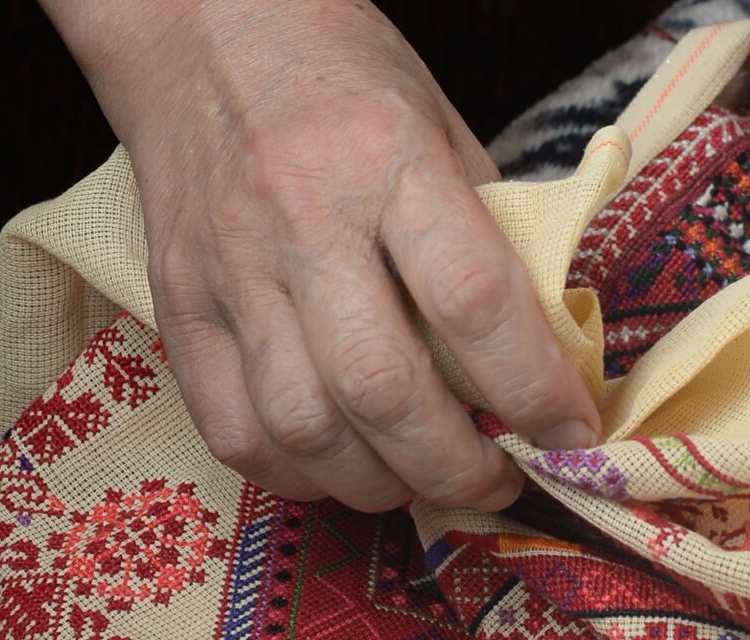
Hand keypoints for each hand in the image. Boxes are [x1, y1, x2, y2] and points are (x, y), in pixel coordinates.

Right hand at [43, 0, 600, 511]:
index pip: (473, 299)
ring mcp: (229, 272)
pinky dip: (297, 474)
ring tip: (419, 479)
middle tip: (495, 480)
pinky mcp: (178, 308)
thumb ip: (486, 235)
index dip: (533, 387)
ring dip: (378, 484)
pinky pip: (234, 430)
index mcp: (388, 159)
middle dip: (455, 465)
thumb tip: (542, 355)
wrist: (200, 31)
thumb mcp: (441, 126)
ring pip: (304, 427)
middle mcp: (303, 220)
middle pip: (382, 387)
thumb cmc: (340, 80)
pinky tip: (339, 464)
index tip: (571, 429)